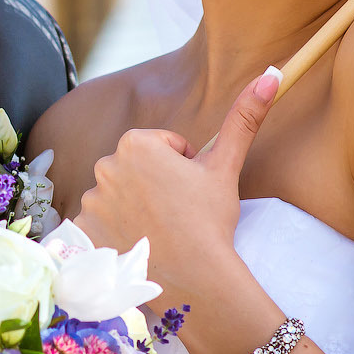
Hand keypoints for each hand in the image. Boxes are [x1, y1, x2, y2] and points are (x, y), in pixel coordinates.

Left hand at [76, 67, 282, 296]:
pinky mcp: (82, 231)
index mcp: (136, 143)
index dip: (183, 167)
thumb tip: (270, 75)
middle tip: (177, 213)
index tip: (191, 191)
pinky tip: (136, 243)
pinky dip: (114, 231)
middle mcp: (104, 166)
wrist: (194, 278)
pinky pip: (99, 223)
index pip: (162, 147)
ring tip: (159, 230)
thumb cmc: (210, 221)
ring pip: (119, 195)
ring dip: (135, 207)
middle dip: (156, 185)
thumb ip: (244, 118)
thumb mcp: (226, 166)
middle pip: (137, 169)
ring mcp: (90, 200)